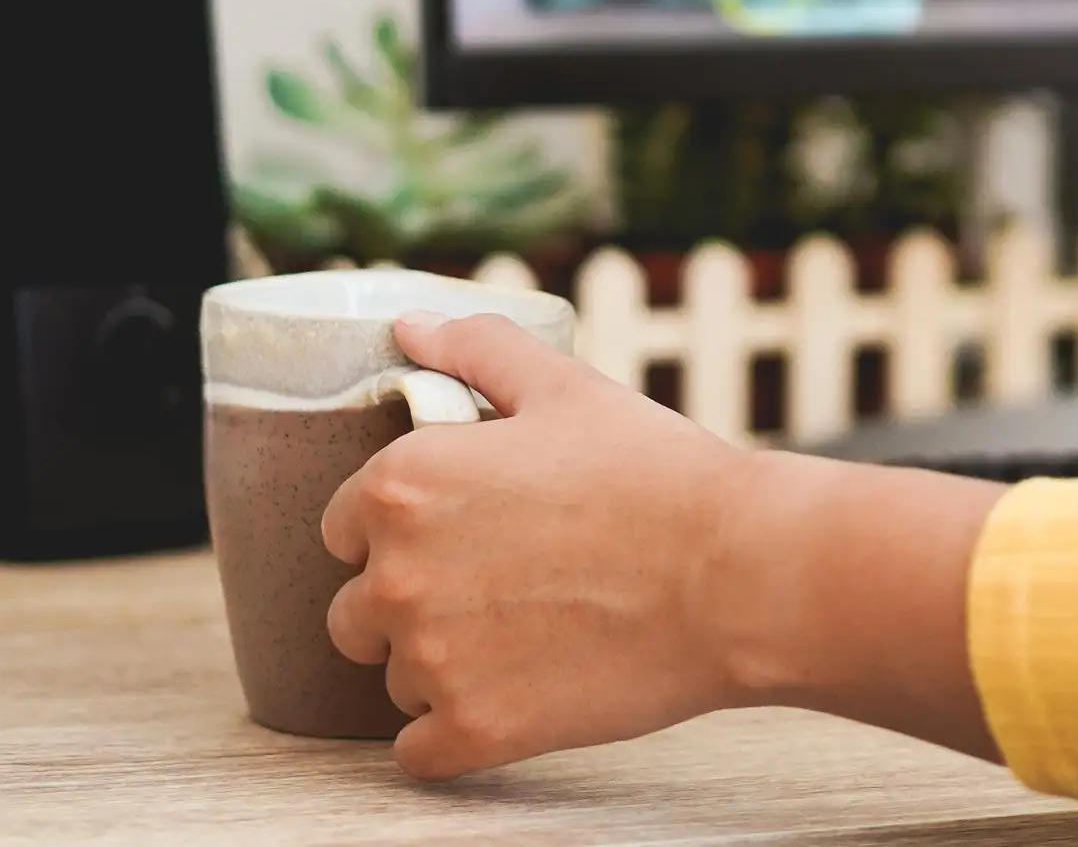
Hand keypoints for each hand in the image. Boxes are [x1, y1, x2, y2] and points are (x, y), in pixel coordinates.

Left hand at [321, 312, 752, 777]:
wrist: (736, 573)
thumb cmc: (657, 474)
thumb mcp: (566, 387)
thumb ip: (475, 350)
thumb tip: (408, 326)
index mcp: (404, 485)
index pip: (341, 526)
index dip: (403, 527)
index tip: (465, 532)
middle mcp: (397, 575)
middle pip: (355, 612)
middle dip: (413, 602)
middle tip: (500, 588)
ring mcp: (431, 661)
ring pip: (395, 680)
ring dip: (442, 668)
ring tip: (528, 638)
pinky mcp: (472, 731)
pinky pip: (419, 752)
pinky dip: (456, 734)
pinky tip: (517, 696)